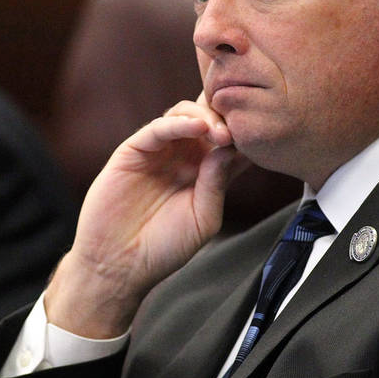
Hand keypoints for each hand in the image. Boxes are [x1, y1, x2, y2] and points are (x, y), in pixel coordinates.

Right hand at [45, 95, 241, 336]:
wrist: (120, 263)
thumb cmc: (163, 247)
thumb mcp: (203, 219)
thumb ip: (217, 184)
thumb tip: (230, 149)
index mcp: (206, 172)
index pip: (230, 141)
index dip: (244, 134)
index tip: (258, 138)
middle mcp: (183, 156)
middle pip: (209, 118)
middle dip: (226, 118)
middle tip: (236, 133)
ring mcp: (159, 151)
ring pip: (184, 114)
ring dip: (206, 116)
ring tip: (220, 133)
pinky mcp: (134, 150)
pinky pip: (158, 127)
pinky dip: (179, 122)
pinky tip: (197, 126)